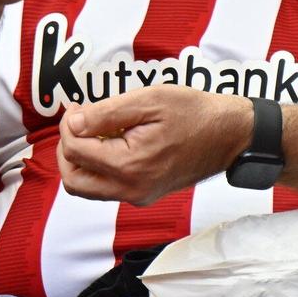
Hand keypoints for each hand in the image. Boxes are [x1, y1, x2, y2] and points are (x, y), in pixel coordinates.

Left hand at [57, 86, 255, 205]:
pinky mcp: (144, 195)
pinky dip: (98, 167)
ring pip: (87, 188)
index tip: (77, 107)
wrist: (230, 135)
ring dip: (80, 160)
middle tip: (77, 122)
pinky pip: (107, 187)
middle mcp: (132, 190)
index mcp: (130, 166)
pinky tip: (111, 141)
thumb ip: (105, 113)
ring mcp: (139, 196)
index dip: (68, 126)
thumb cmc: (195, 113)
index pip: (75, 152)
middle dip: (67, 150)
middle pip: (73, 181)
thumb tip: (73, 123)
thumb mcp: (149, 100)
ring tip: (94, 130)